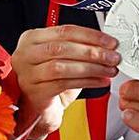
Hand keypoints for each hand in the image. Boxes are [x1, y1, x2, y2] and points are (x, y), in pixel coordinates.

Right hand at [11, 25, 119, 139]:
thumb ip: (78, 47)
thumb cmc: (50, 81)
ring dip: (91, 68)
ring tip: (109, 70)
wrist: (39, 109)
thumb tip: (107, 44)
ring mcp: (27, 74)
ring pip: (63, 66)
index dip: (91, 36)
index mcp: (32, 38)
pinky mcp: (35, 92)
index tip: (110, 42)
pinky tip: (100, 81)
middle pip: (63, 48)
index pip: (65, 31)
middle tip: (112, 56)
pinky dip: (86, 82)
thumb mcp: (62, 58)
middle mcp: (25, 54)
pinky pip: (64, 84)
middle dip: (93, 52)